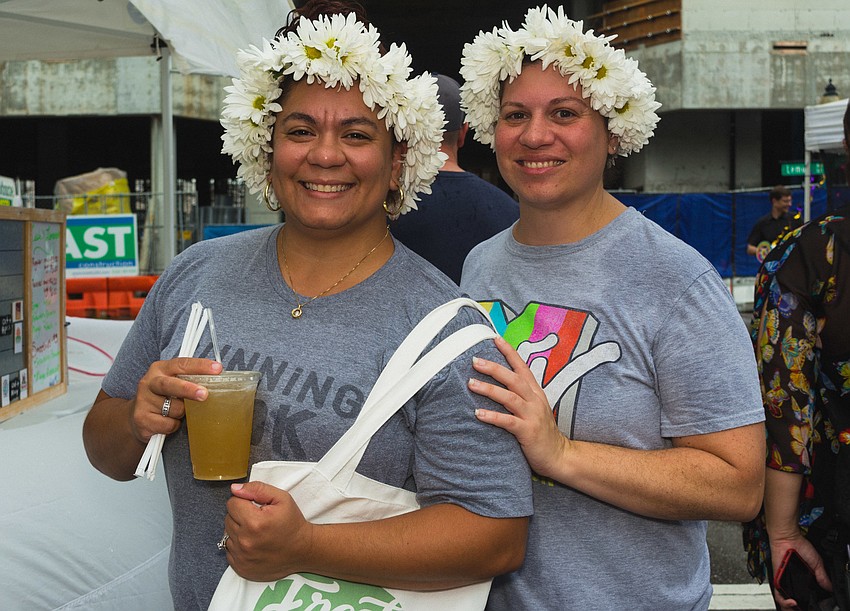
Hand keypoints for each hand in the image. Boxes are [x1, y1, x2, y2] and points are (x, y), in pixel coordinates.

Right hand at [128, 357, 221, 442]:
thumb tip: (217, 382)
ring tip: (178, 412)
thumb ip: (190, 380)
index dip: (200, 366)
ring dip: (183, 413)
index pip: (182, 364)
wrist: (136, 418)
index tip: (217, 369)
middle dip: (188, 389)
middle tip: (204, 394)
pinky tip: (168, 422)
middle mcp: (149, 382)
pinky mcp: (142, 419)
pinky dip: (174, 425)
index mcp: (160, 369)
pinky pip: (168, 424)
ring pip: (174, 408)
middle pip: (170, 384)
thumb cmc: (162, 398)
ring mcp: (143, 401)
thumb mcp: (174, 383)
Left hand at [223, 481, 313, 580]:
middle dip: (241, 515)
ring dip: (239, 531)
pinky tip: (253, 543)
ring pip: (227, 534)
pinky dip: (238, 545)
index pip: (232, 503)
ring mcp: (242, 557)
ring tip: (256, 532)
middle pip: (228, 518)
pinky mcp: (240, 568)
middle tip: (258, 519)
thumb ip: (257, 489)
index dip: (244, 501)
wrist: (302, 550)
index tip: (255, 506)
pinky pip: (229, 550)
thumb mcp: (281, 498)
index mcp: (254, 522)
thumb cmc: (292, 523)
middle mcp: (245, 541)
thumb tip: (235, 489)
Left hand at [468, 335, 567, 478]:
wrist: (559, 456)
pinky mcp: (528, 432)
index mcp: (536, 393)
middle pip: (513, 379)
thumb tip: (499, 384)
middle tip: (475, 360)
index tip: (495, 339)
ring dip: (489, 389)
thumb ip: (520, 396)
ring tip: (471, 383)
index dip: (509, 353)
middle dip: (494, 368)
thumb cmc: (542, 432)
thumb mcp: (534, 408)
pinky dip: (492, 416)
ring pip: (509, 397)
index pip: (522, 367)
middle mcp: (535, 401)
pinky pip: (508, 422)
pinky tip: (478, 413)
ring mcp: (532, 416)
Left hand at [769, 535, 832, 609]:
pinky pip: (778, 593)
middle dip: (799, 607)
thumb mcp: (816, 563)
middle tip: (804, 608)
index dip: (808, 601)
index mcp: (803, 578)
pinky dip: (784, 601)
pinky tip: (792, 602)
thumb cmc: (799, 546)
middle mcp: (793, 581)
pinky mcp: (777, 579)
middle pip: (795, 599)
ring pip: (785, 600)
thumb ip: (822, 577)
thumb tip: (829, 587)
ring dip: (791, 607)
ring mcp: (784, 581)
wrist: (787, 538)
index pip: (805, 594)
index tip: (814, 605)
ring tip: (798, 608)